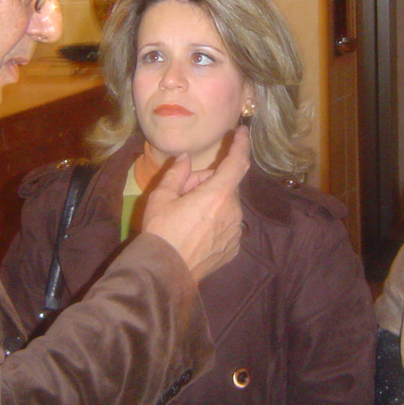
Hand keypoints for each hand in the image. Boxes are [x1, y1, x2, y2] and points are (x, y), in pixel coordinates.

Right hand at [142, 126, 249, 280]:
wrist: (165, 272)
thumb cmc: (161, 231)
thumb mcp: (161, 197)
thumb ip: (177, 173)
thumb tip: (185, 158)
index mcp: (218, 194)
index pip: (237, 162)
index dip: (241, 144)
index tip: (242, 132)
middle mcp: (234, 211)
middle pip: (225, 185)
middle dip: (208, 182)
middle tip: (182, 191)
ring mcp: (236, 232)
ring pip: (227, 206)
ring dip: (212, 203)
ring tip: (185, 216)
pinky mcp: (233, 248)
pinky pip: (227, 225)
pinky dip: (215, 222)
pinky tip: (194, 233)